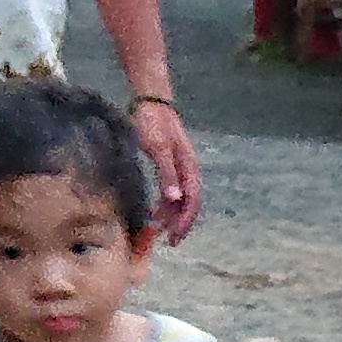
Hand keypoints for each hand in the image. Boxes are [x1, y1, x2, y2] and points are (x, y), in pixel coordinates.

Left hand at [131, 94, 204, 240]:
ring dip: (170, 215)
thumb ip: (166, 174)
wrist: (150, 101)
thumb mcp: (158, 149)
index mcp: (189, 168)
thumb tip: (174, 199)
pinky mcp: (171, 165)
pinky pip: (172, 190)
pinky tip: (154, 210)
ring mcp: (180, 168)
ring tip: (155, 228)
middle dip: (178, 223)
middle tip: (164, 240)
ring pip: (179, 199)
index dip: (183, 222)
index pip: (191, 202)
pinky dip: (165, 204)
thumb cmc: (153, 123)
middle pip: (188, 204)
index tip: (172, 238)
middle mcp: (188, 171)